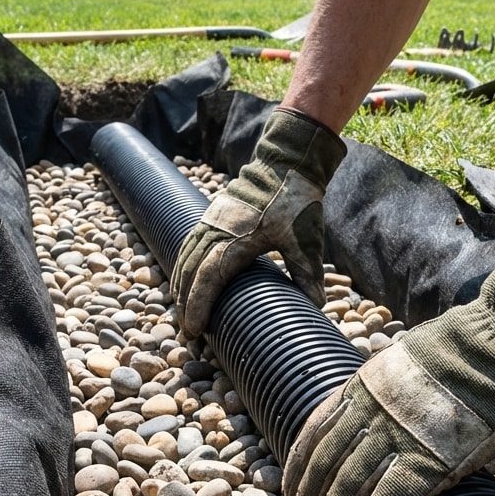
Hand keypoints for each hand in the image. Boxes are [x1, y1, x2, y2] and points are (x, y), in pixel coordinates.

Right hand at [173, 106, 344, 336]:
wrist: (287, 162)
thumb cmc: (297, 201)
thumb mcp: (306, 239)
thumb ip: (307, 273)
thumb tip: (314, 306)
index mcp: (236, 239)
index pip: (208, 279)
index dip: (197, 305)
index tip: (194, 328)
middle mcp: (217, 231)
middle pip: (190, 273)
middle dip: (185, 304)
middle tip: (188, 333)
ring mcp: (211, 221)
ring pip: (185, 258)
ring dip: (180, 286)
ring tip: (181, 312)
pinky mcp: (212, 216)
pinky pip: (189, 245)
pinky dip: (184, 265)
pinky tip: (184, 279)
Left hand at [283, 236, 494, 495]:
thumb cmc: (478, 347)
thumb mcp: (414, 359)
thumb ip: (396, 390)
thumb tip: (397, 415)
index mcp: (363, 385)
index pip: (316, 434)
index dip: (299, 469)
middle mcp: (368, 411)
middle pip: (324, 470)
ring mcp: (395, 436)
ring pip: (344, 492)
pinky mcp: (428, 460)